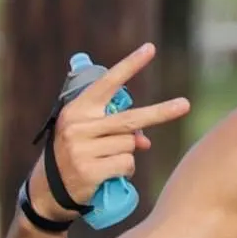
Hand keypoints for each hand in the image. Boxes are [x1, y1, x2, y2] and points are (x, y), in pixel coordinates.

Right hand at [30, 43, 190, 219]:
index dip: (130, 66)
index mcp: (78, 109)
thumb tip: (145, 140)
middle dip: (161, 113)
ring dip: (127, 155)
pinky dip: (125, 170)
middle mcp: (79, 125)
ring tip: (106, 160)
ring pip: (130, 146)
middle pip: (131, 119)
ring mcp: (83, 148)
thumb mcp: (89, 134)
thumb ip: (116, 129)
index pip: (108, 83)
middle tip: (186, 105)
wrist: (50, 189)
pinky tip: (107, 173)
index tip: (150, 49)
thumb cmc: (76, 153)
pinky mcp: (89, 170)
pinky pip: (126, 165)